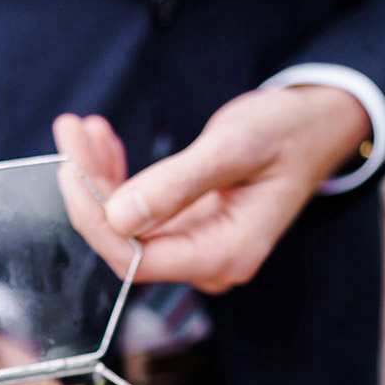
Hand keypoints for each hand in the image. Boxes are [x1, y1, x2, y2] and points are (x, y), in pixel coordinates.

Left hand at [53, 85, 370, 293]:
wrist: (314, 125)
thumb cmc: (288, 132)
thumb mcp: (237, 147)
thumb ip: (179, 183)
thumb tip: (120, 216)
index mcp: (225, 253)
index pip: (137, 260)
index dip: (95, 221)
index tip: (70, 172)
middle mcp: (205, 259)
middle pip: (123, 239)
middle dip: (90, 187)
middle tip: (70, 134)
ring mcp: (191, 244)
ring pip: (122, 220)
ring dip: (96, 175)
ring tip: (80, 129)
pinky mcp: (181, 225)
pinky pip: (134, 208)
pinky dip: (113, 174)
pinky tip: (100, 140)